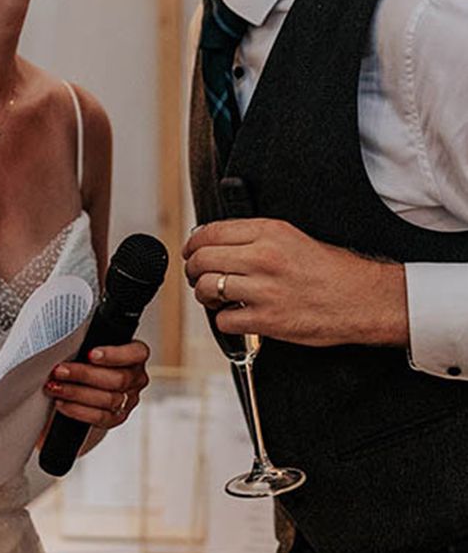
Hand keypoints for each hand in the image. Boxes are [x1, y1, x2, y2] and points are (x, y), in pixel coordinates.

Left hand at [44, 340, 149, 428]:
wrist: (88, 382)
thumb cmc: (91, 356)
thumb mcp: (95, 343)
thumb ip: (91, 341)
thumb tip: (70, 340)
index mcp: (137, 355)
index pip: (136, 353)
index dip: (114, 354)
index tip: (90, 354)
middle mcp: (136, 378)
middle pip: (117, 379)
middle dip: (84, 374)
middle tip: (60, 370)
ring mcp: (128, 400)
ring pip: (107, 400)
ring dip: (76, 393)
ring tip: (55, 386)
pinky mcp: (116, 418)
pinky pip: (99, 417)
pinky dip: (77, 410)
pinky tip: (62, 402)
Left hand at [183, 218, 407, 348]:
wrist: (361, 298)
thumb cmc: (330, 269)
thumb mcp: (291, 236)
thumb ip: (254, 236)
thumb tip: (217, 241)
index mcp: (268, 232)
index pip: (210, 232)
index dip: (193, 244)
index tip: (191, 251)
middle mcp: (262, 257)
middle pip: (202, 259)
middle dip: (192, 269)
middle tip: (196, 275)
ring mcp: (263, 289)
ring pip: (206, 288)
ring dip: (203, 294)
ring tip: (213, 296)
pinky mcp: (267, 320)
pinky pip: (224, 320)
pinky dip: (223, 320)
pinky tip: (234, 315)